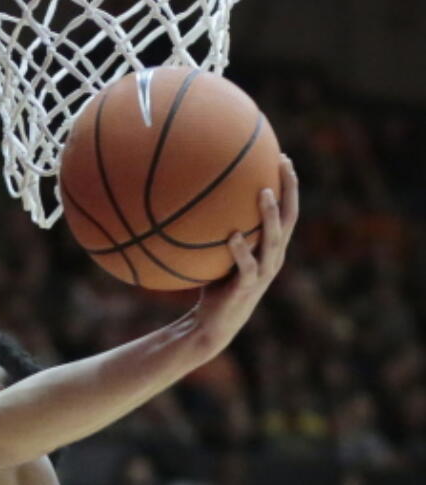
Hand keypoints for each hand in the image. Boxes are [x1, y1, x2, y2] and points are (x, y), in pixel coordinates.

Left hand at [187, 155, 297, 354]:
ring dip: (269, 216)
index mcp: (271, 248)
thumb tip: (196, 198)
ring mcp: (262, 274)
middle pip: (289, 218)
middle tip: (283, 164)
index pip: (287, 211)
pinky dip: (241, 251)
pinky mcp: (246, 289)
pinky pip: (247, 267)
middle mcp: (273, 258)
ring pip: (273, 240)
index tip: (283, 158)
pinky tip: (233, 236)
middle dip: (289, 190)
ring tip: (263, 192)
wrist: (211, 326)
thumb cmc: (214, 287)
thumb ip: (217, 230)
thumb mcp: (218, 254)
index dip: (289, 186)